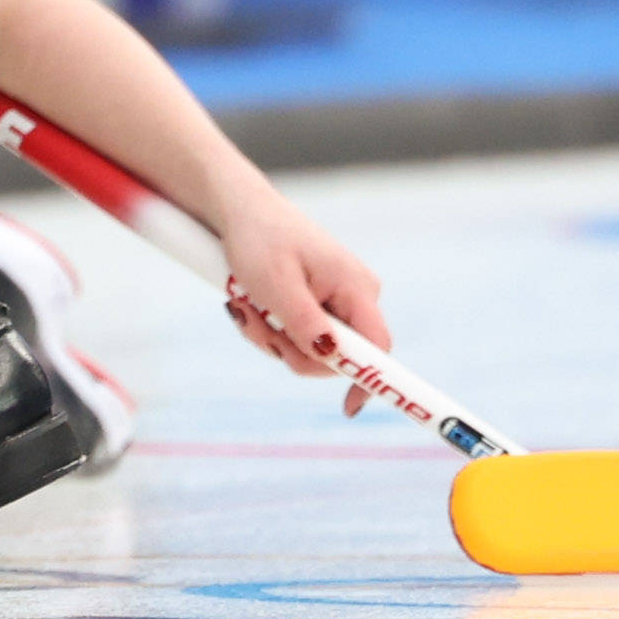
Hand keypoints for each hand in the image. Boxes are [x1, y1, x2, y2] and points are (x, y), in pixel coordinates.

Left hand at [215, 193, 389, 401]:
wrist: (239, 210)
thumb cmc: (258, 238)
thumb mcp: (275, 283)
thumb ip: (305, 322)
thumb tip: (331, 356)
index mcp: (355, 288)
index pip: (378, 347)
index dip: (370, 380)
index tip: (350, 408)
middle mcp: (354, 296)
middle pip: (334, 356)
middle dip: (289, 348)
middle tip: (253, 319)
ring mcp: (335, 301)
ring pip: (309, 348)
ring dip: (271, 336)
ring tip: (246, 303)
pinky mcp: (315, 304)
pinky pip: (297, 335)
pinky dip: (270, 328)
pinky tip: (251, 304)